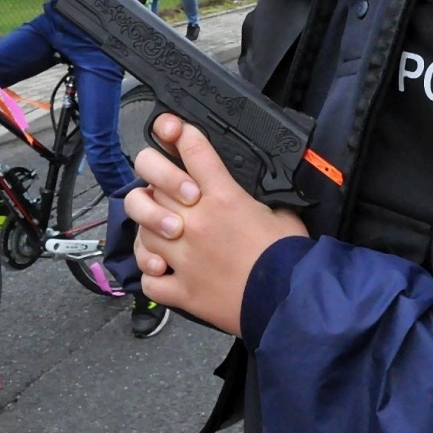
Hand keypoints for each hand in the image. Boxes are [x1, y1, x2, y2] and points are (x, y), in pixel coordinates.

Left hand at [124, 115, 306, 336]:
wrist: (290, 303)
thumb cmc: (289, 258)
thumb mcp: (281, 212)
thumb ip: (259, 197)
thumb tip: (255, 192)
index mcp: (225, 198)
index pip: (192, 150)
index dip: (178, 132)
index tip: (172, 129)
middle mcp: (197, 222)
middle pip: (153, 182)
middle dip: (153, 172)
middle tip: (162, 181)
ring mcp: (184, 257)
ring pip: (142, 230)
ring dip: (149, 226)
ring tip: (163, 230)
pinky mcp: (182, 290)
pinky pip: (148, 279)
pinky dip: (151, 274)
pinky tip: (162, 269)